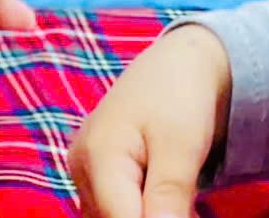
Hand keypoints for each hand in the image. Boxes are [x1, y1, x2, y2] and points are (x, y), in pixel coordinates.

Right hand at [69, 22, 232, 216]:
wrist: (177, 65)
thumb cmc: (179, 98)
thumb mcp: (182, 147)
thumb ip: (168, 195)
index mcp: (97, 157)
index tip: (188, 213)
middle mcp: (80, 167)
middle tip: (188, 205)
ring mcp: (84, 170)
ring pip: (108, 217)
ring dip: (142, 215)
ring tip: (183, 203)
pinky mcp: (95, 173)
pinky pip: (112, 209)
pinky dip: (138, 211)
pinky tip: (169, 205)